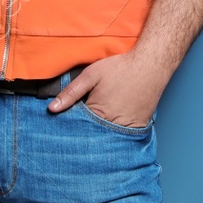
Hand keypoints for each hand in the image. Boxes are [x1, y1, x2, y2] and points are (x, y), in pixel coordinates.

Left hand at [47, 50, 168, 126]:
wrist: (151, 64)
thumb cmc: (120, 68)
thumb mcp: (91, 75)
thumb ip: (70, 92)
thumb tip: (51, 109)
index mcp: (97, 114)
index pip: (77, 129)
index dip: (71, 125)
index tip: (64, 125)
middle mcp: (112, 126)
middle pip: (92, 136)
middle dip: (84, 133)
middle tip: (78, 129)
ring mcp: (126, 129)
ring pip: (107, 138)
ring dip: (100, 135)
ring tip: (97, 124)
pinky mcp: (139, 127)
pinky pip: (123, 136)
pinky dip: (117, 133)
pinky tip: (113, 123)